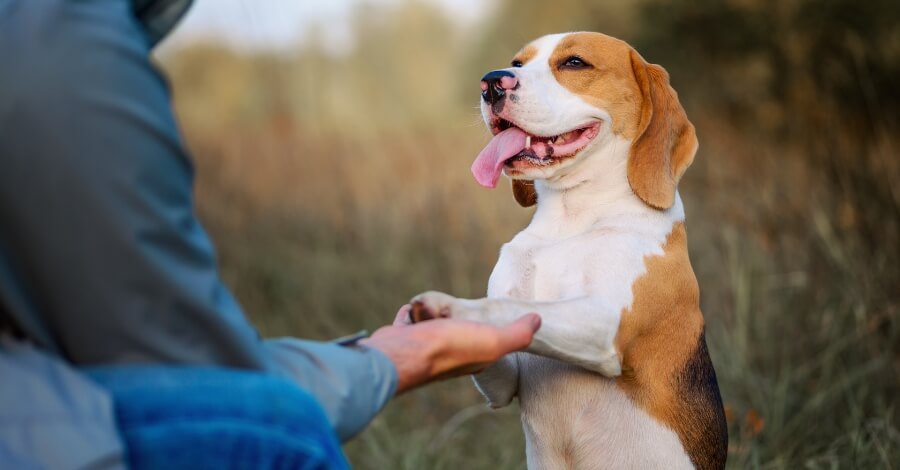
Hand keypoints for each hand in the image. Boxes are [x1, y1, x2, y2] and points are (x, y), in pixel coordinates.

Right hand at [360, 305, 540, 393]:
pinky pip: (411, 319)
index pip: (488, 339)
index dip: (490, 327)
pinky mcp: (404, 338)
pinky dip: (412, 314)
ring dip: (432, 311)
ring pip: (433, 321)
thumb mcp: (493, 341)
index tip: (490, 317)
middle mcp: (450, 356)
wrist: (402, 353)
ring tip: (431, 311)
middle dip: (454, 315)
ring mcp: (425, 347)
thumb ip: (518, 334)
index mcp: (475, 358)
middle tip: (452, 312)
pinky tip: (413, 313)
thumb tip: (538, 320)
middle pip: (457, 326)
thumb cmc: (449, 348)